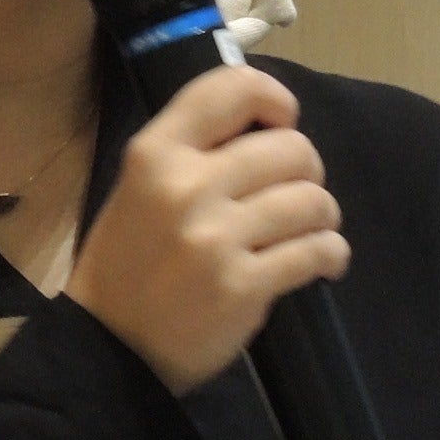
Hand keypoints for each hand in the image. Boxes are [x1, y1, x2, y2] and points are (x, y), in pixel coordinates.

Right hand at [65, 65, 346, 394]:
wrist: (109, 350)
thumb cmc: (129, 264)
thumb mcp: (141, 187)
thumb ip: (197, 151)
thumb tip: (273, 126)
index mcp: (156, 152)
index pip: (234, 88)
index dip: (276, 100)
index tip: (282, 123)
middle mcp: (187, 186)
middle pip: (291, 147)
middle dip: (306, 170)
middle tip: (295, 194)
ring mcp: (216, 239)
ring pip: (312, 200)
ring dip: (322, 215)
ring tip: (310, 230)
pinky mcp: (243, 286)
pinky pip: (316, 251)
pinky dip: (330, 254)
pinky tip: (321, 262)